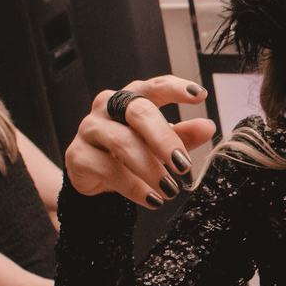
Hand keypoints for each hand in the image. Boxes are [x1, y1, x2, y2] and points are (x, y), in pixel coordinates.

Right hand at [65, 76, 215, 206]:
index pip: (155, 86)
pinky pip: (107, 169)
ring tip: (170, 189)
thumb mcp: (160, 144)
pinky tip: (151, 199)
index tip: (200, 96)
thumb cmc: (130, 151)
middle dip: (164, 138)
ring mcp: (90, 128)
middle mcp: (108, 106)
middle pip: (138, 112)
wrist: (94, 178)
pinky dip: (133, 187)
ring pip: (122, 142)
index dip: (177, 89)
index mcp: (132, 97)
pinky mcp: (77, 155)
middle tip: (183, 165)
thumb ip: (183, 135)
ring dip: (150, 168)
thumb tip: (207, 127)